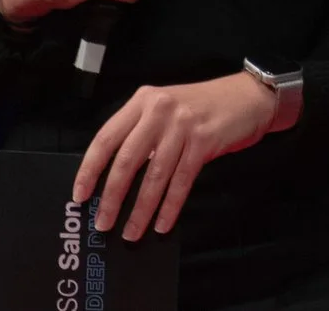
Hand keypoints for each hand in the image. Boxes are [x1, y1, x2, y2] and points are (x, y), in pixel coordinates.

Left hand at [74, 72, 280, 238]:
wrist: (248, 97)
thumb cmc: (203, 106)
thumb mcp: (165, 108)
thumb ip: (141, 133)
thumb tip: (114, 178)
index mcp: (143, 101)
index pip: (106, 138)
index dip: (90, 170)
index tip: (80, 195)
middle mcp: (160, 110)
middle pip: (127, 160)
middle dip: (112, 197)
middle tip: (103, 222)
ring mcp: (183, 125)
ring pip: (154, 175)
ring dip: (140, 209)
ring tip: (131, 231)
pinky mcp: (204, 140)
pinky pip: (181, 181)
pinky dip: (170, 206)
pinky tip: (162, 223)